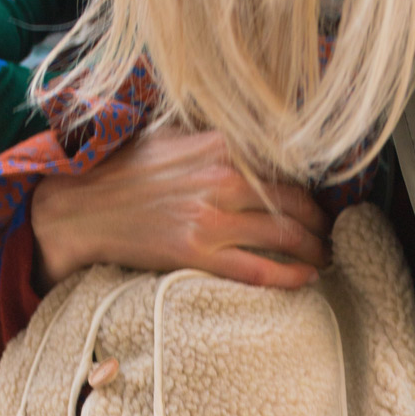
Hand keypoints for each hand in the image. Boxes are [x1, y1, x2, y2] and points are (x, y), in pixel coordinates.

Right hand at [30, 128, 329, 290]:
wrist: (81, 206)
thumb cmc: (124, 171)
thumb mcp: (173, 137)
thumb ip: (216, 139)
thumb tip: (255, 142)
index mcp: (219, 144)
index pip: (285, 164)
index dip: (311, 185)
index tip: (323, 199)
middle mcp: (221, 178)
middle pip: (294, 202)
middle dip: (321, 221)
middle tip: (333, 233)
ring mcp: (210, 217)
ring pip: (283, 236)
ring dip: (314, 250)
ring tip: (326, 257)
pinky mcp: (196, 252)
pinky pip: (257, 268)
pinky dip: (288, 276)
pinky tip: (306, 279)